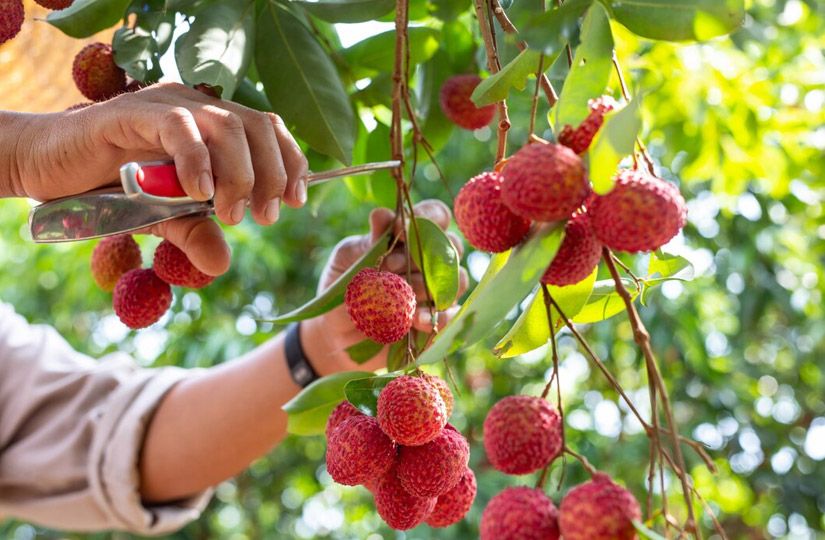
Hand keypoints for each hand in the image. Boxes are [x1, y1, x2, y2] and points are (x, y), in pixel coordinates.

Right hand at [15, 83, 307, 275]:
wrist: (47, 167)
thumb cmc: (108, 189)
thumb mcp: (160, 219)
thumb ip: (192, 233)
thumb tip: (221, 264)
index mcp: (210, 125)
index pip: (267, 129)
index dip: (290, 161)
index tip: (296, 201)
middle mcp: (194, 107)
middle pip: (256, 126)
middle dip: (272, 173)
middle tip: (266, 216)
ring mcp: (164, 106)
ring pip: (225, 125)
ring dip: (240, 173)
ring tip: (231, 213)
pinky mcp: (131, 114)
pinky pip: (177, 127)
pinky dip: (196, 160)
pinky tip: (199, 193)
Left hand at [301, 199, 468, 374]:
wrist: (337, 332)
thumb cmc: (344, 287)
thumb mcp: (348, 260)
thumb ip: (368, 241)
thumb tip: (382, 215)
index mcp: (411, 237)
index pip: (436, 215)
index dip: (427, 217)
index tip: (400, 229)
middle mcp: (431, 261)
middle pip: (452, 246)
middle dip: (423, 255)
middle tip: (390, 267)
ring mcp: (438, 291)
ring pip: (457, 280)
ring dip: (428, 287)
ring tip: (401, 297)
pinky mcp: (439, 321)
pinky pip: (452, 315)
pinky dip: (436, 317)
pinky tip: (416, 321)